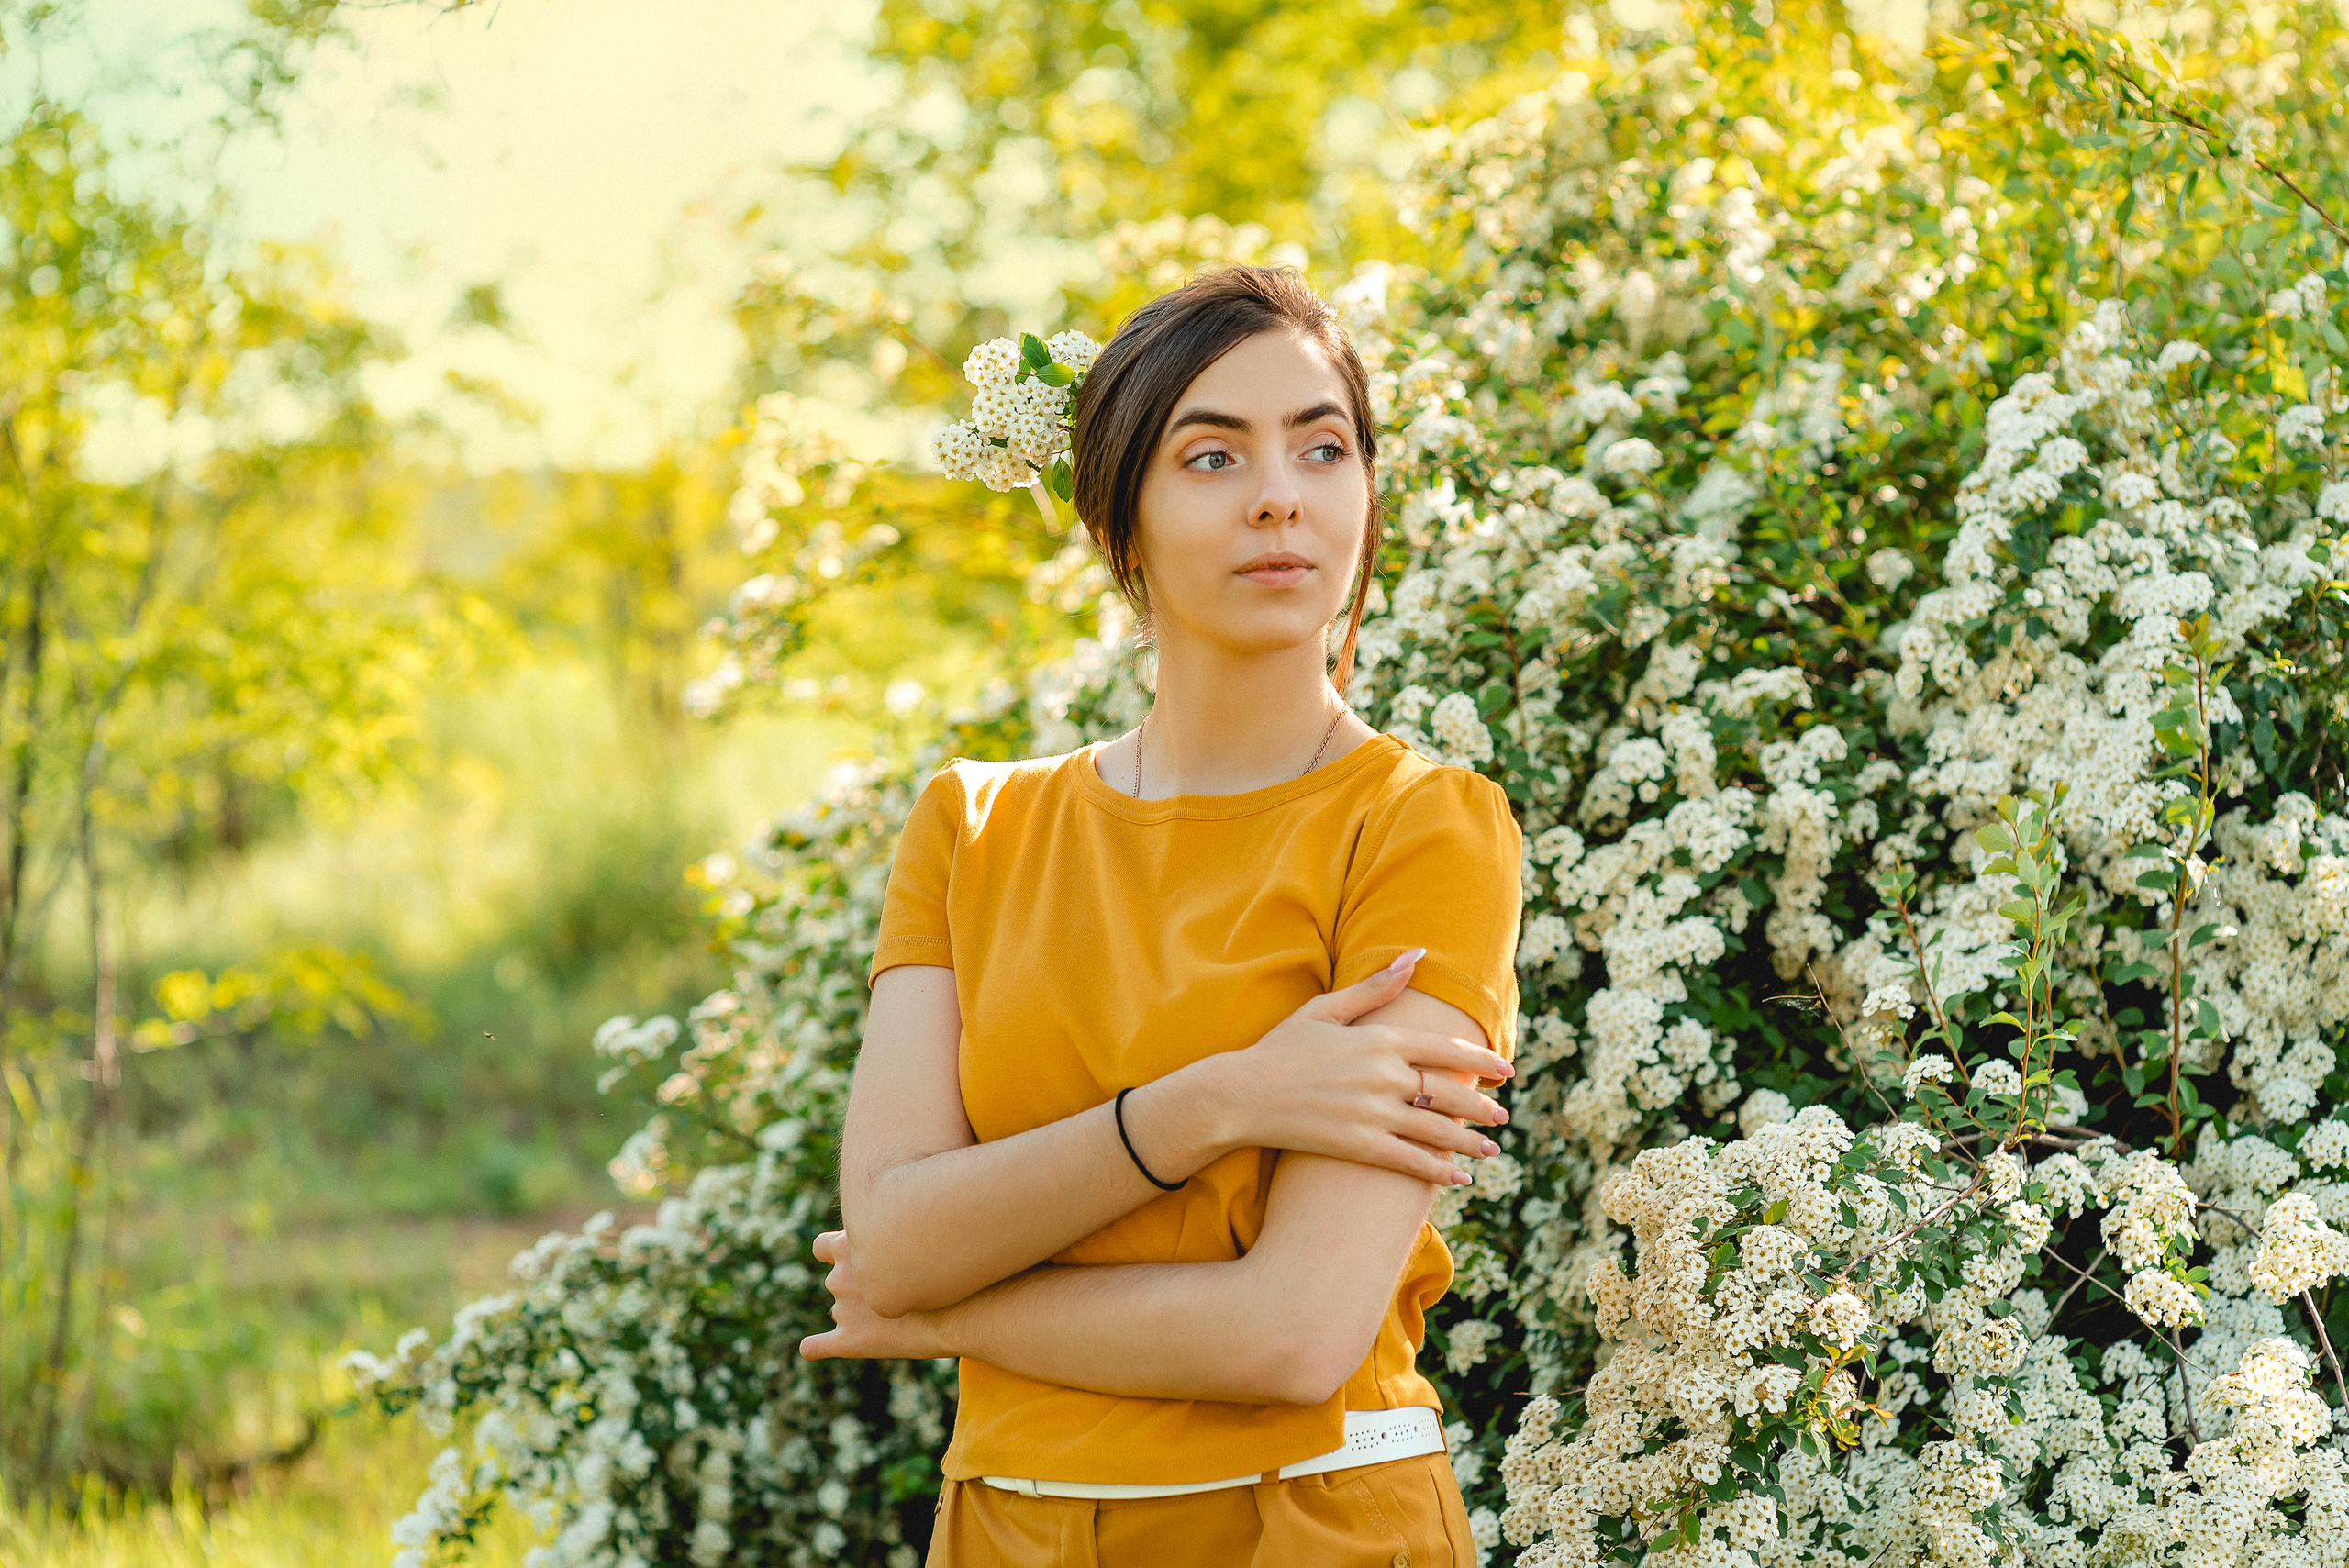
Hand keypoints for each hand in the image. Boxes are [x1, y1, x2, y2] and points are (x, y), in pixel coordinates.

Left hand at [798, 1231, 952, 1361]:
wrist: (961, 1310)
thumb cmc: (946, 1270)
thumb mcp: (913, 1238)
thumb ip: (889, 1239)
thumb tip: (883, 1244)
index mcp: (848, 1246)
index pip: (822, 1246)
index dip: (839, 1253)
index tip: (857, 1259)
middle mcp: (838, 1277)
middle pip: (837, 1281)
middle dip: (857, 1287)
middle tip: (899, 1291)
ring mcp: (842, 1311)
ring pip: (841, 1311)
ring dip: (860, 1314)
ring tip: (902, 1318)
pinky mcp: (849, 1342)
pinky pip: (815, 1346)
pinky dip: (814, 1347)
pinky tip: (813, 1349)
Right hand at [1181, 949, 1513, 1185]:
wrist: (1240, 1095)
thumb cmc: (1282, 1049)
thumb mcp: (1326, 1009)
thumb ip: (1376, 986)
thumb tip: (1417, 954)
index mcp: (1379, 1039)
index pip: (1446, 1050)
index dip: (1481, 1062)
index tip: (1505, 1070)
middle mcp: (1383, 1076)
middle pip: (1449, 1093)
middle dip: (1481, 1108)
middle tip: (1501, 1117)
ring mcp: (1372, 1113)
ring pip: (1436, 1131)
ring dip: (1470, 1144)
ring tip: (1491, 1152)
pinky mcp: (1358, 1146)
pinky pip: (1410, 1162)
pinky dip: (1439, 1172)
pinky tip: (1459, 1178)